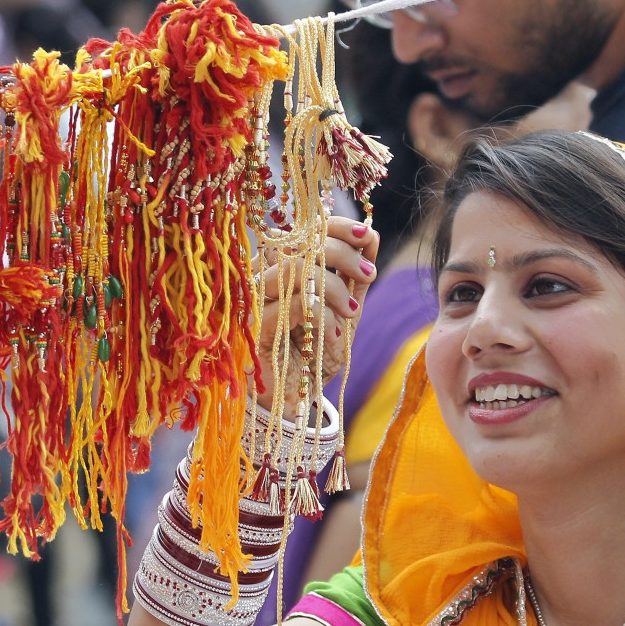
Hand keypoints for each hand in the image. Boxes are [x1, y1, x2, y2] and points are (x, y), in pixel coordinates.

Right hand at [253, 218, 378, 420]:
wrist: (296, 399)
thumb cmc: (317, 351)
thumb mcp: (344, 310)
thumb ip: (355, 275)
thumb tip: (371, 235)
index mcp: (281, 265)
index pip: (303, 227)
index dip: (335, 225)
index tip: (365, 235)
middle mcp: (261, 276)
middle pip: (299, 242)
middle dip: (342, 254)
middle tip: (369, 275)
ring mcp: (253, 301)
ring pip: (295, 269)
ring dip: (334, 287)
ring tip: (352, 312)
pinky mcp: (254, 328)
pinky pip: (293, 304)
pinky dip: (322, 315)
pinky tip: (333, 334)